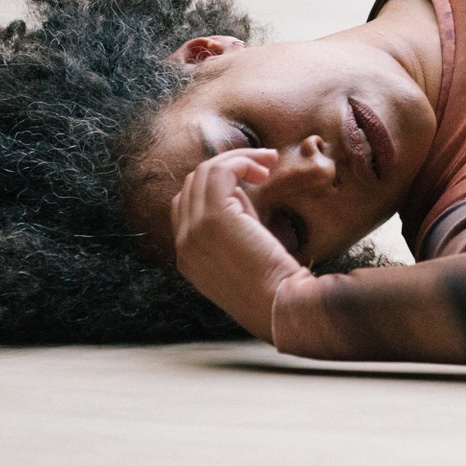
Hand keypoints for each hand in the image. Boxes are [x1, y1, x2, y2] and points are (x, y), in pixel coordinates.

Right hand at [171, 148, 308, 341]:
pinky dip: (242, 161)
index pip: (185, 204)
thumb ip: (236, 222)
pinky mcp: (213, 219)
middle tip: (265, 167)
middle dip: (227, 167)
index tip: (251, 182)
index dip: (216, 186)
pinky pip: (219, 171)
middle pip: (191, 184)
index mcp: (188, 256)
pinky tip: (264, 170)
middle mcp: (183, 243)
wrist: (282, 305)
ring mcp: (193, 231)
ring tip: (268, 163)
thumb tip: (239, 191)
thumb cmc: (276, 283)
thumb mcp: (246, 250)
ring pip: (203, 172)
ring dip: (238, 160)